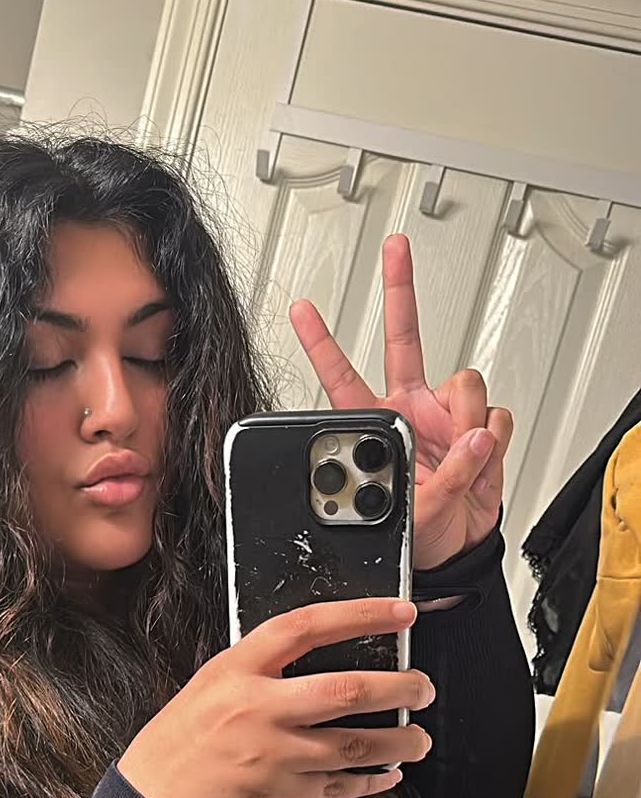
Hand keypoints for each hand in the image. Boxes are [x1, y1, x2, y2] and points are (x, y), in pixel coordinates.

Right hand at [117, 598, 433, 797]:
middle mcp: (259, 710)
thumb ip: (256, 672)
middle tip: (422, 686)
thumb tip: (312, 659)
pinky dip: (370, 781)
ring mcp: (275, 756)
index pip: (307, 627)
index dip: (361, 614)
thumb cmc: (173, 749)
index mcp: (236, 672)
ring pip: (357, 745)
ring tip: (419, 738)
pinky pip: (341, 787)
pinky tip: (387, 775)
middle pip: (347, 690)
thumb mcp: (206, 690)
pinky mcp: (284, 796)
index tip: (400, 613)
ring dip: (399, 741)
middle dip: (399, 686)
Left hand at [289, 235, 513, 570]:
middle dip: (401, 289)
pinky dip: (495, 443)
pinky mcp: (480, 426)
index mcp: (375, 425)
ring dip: (469, 422)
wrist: (456, 549)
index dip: (321, 341)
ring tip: (462, 462)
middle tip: (395, 248)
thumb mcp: (417, 516)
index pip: (340, 376)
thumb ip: (445, 478)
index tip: (300, 308)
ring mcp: (444, 414)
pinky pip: (496, 417)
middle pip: (404, 336)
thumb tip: (476, 438)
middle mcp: (408, 407)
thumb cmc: (420, 534)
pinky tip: (481, 463)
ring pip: (466, 382)